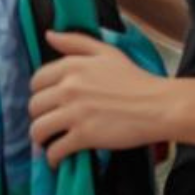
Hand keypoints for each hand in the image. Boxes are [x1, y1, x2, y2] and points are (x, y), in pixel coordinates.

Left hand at [29, 31, 175, 166]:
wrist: (160, 106)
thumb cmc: (136, 79)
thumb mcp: (107, 52)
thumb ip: (75, 41)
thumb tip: (49, 35)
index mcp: (71, 66)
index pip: (36, 81)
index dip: (40, 93)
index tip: (48, 102)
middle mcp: (68, 88)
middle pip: (34, 106)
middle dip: (40, 115)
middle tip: (50, 122)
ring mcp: (75, 112)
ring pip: (38, 128)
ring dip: (40, 138)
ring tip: (48, 142)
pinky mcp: (84, 135)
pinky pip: (55, 150)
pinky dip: (53, 158)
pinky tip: (57, 159)